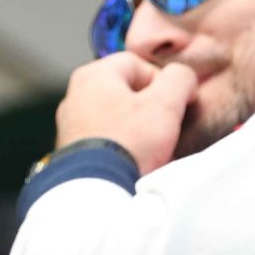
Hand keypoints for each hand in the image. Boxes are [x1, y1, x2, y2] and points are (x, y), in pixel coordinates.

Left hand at [54, 54, 197, 176]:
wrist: (98, 191)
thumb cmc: (128, 142)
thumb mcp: (165, 104)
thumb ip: (179, 79)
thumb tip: (183, 77)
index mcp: (93, 75)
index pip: (137, 63)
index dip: (164, 81)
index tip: (178, 103)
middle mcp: (76, 96)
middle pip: (128, 92)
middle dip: (154, 109)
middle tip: (169, 128)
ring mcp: (72, 125)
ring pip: (119, 118)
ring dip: (142, 131)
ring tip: (156, 151)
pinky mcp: (75, 151)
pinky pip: (108, 141)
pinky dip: (126, 148)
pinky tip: (138, 163)